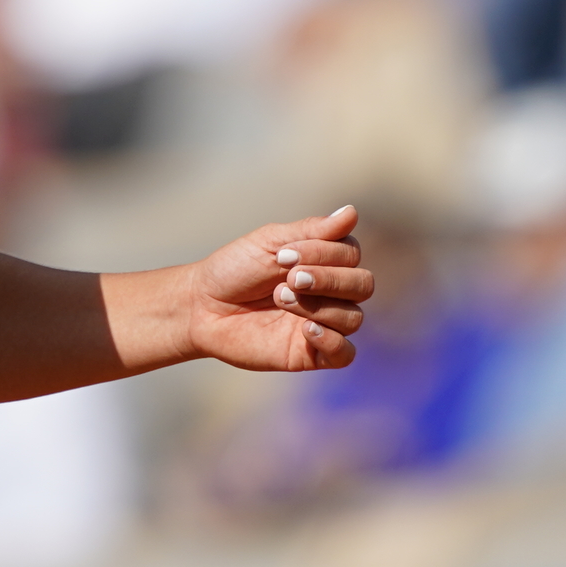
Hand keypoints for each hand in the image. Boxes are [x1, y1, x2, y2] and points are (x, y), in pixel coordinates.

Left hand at [182, 206, 370, 372]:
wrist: (202, 306)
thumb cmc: (235, 269)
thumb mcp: (270, 242)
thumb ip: (313, 231)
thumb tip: (352, 212)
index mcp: (325, 262)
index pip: (351, 254)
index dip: (323, 254)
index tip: (283, 255)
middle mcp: (331, 292)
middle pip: (363, 285)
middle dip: (328, 279)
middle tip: (289, 278)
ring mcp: (324, 323)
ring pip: (353, 317)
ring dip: (318, 306)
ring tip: (279, 298)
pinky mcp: (311, 353)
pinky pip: (345, 354)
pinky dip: (333, 342)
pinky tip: (306, 329)